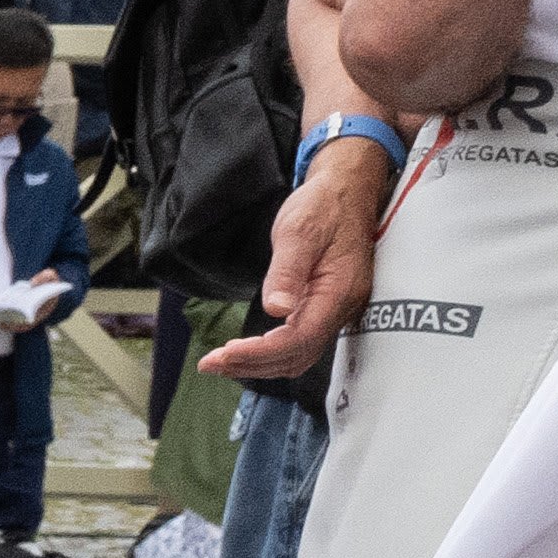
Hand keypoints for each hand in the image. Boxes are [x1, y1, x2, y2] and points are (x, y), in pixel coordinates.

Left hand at [216, 136, 396, 386]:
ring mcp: (337, 310)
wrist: (346, 192)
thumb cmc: (323, 207)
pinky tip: (247, 350)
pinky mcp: (327, 308)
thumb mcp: (299, 231)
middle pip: (298, 356)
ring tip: (221, 362)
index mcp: (339, 291)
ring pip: (299, 356)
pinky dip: (271, 353)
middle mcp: (342, 308)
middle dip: (253, 365)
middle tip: (211, 363)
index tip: (223, 355)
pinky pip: (301, 343)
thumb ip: (287, 272)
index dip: (260, 353)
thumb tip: (277, 310)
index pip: (299, 340)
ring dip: (260, 365)